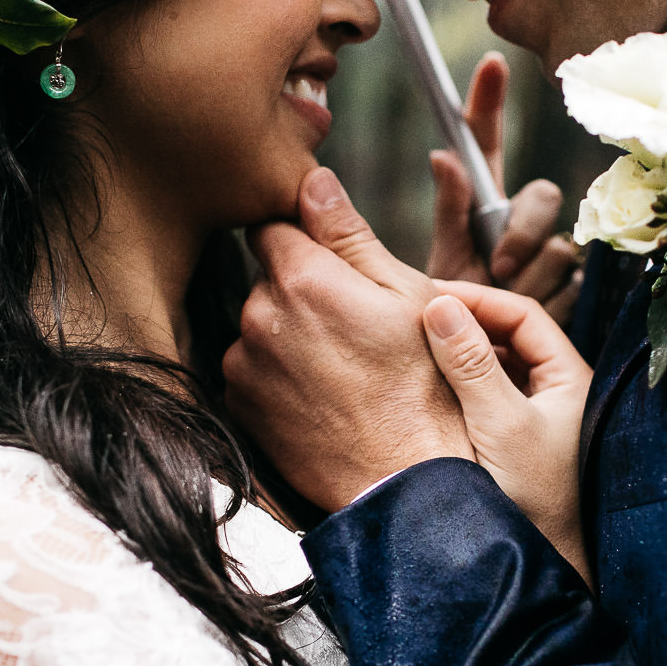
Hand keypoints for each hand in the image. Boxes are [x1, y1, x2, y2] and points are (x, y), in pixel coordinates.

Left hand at [224, 168, 474, 511]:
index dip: (305, 239)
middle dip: (301, 290)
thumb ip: (349, 234)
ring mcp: (244, 365)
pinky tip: (322, 394)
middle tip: (353, 326)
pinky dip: (278, 374)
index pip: (273, 224)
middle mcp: (259, 317)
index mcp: (302, 279)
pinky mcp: (240, 406)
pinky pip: (253, 369)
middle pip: (266, 277)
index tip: (332, 264)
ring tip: (342, 368)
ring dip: (288, 334)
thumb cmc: (425, 388)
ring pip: (260, 325)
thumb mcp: (407, 297)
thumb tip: (312, 181)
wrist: (407, 484)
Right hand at [421, 281, 593, 579]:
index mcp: (569, 378)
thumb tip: (439, 305)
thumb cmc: (535, 502)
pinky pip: (484, 397)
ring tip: (414, 347)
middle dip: (463, 323)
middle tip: (415, 316)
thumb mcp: (500, 425)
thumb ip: (471, 365)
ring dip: (456, 355)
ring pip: (493, 367)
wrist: (541, 566)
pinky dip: (456, 386)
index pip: (524, 314)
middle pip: (508, 337)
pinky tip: (425, 388)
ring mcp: (535, 418)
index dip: (479, 299)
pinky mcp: (513, 443)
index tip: (432, 298)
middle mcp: (557, 393)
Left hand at [426, 53, 581, 322]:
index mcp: (482, 210)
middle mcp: (521, 226)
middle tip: (496, 269)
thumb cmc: (450, 323)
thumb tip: (444, 155)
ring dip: (526, 283)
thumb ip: (451, 213)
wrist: (476, 381)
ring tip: (501, 312)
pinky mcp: (575, 292)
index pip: (487, 148)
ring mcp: (551, 257)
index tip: (488, 62)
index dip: (488, 103)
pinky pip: (571, 286)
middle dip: (521, 233)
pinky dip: (545, 309)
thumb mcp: (442, 268)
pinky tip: (526, 329)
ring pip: (557, 249)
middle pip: (543, 199)